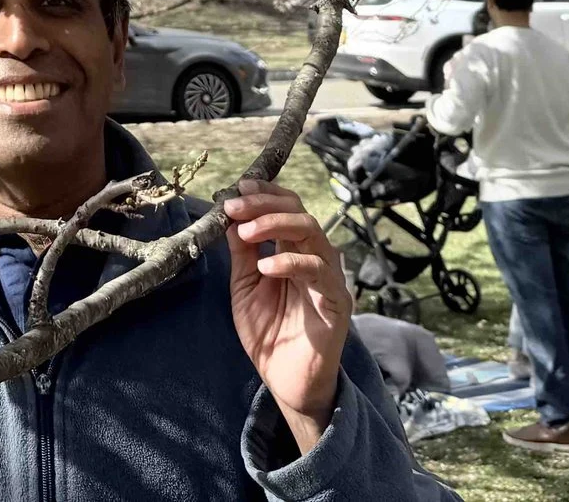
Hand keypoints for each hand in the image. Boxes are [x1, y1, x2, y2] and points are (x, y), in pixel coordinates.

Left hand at [223, 177, 348, 453]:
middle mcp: (314, 258)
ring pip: (313, 232)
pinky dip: (291, 262)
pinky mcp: (336, 301)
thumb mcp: (245, 288)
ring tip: (247, 231)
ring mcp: (328, 278)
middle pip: (300, 212)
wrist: (285, 381)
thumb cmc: (268, 334)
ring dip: (276, 225)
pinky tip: (267, 266)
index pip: (287, 209)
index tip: (239, 188)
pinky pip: (319, 271)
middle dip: (265, 205)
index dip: (266, 194)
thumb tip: (231, 218)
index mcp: (293, 252)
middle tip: (235, 207)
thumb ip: (243, 254)